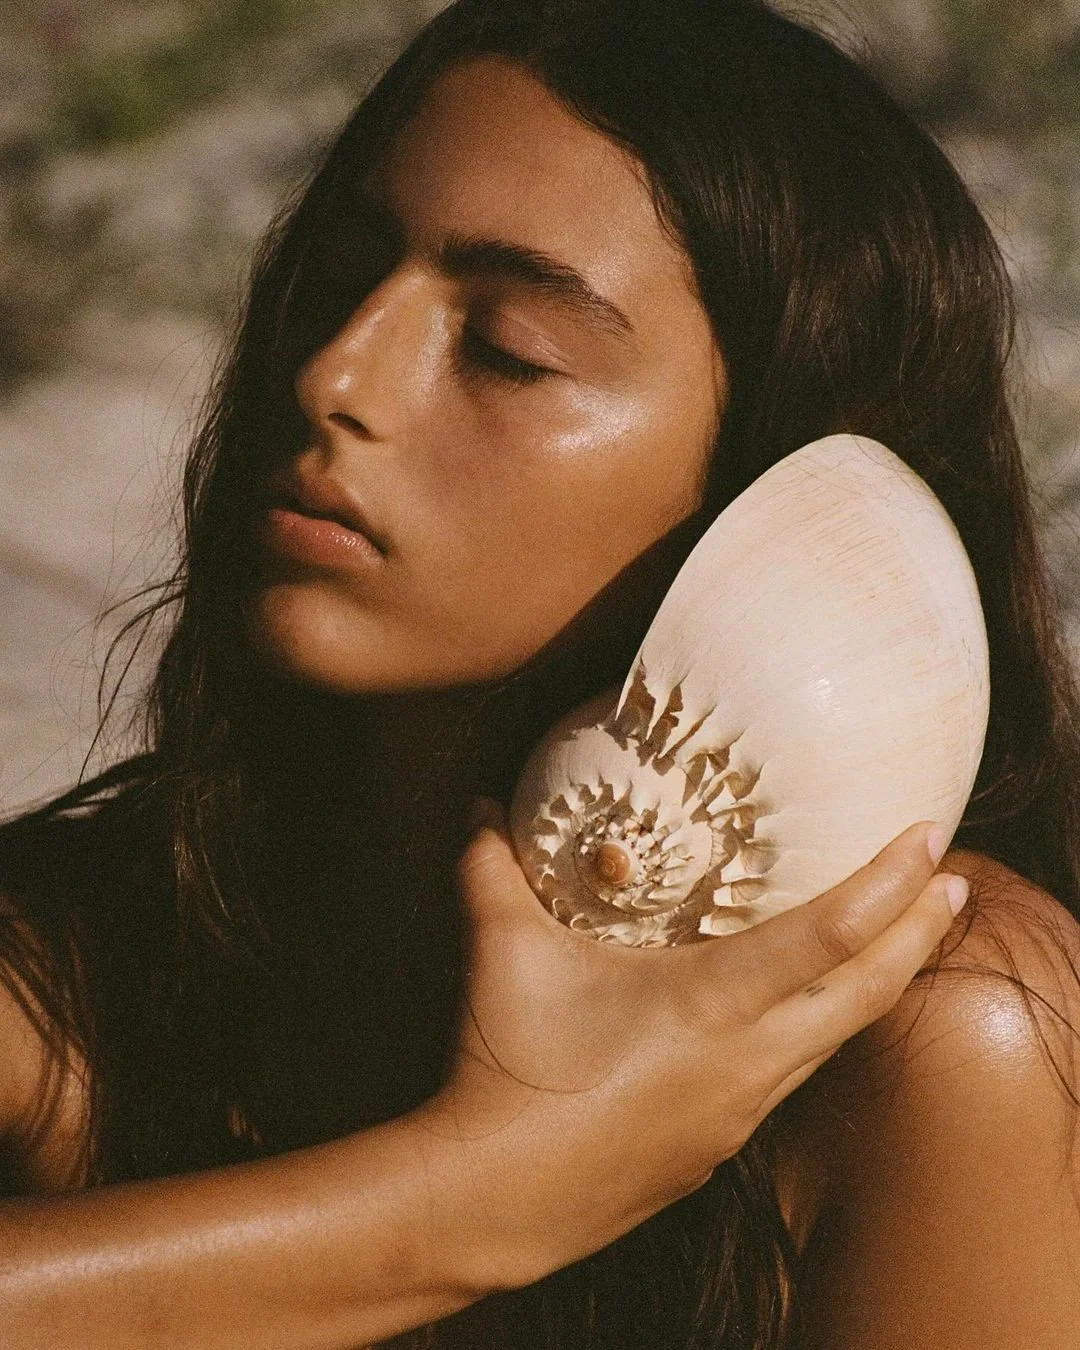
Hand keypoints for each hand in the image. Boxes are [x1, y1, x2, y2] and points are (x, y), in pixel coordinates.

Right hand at [420, 806, 965, 1289]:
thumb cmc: (507, 1068)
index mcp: (711, 1003)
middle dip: (920, 930)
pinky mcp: (723, 1141)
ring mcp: (742, 1108)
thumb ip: (490, 867)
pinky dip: (823, 1027)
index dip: (889, 881)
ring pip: (839, 1038)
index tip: (928, 836)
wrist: (495, 1198)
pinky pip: (796, 1073)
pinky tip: (798, 1012)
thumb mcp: (499, 952)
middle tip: (951, 880)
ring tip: (896, 937)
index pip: (831, 934)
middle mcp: (749, 1058)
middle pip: (870, 992)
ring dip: (879, 982)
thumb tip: (479, 806)